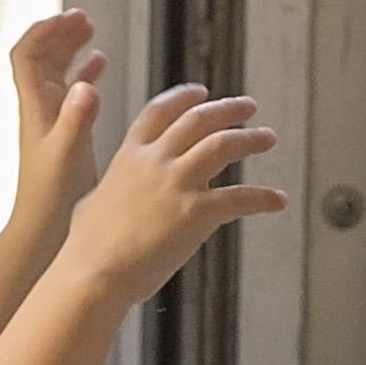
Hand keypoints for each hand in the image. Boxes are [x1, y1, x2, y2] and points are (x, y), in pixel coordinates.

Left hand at [5, 11, 106, 238]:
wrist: (41, 228)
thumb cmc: (50, 196)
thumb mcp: (67, 154)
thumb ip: (76, 118)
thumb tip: (84, 83)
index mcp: (35, 107)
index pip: (26, 54)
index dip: (43, 31)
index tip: (67, 17)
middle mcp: (39, 109)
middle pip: (41, 57)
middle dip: (59, 33)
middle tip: (84, 18)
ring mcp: (50, 121)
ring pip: (55, 72)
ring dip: (70, 49)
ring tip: (91, 30)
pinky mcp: (63, 134)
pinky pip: (69, 93)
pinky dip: (83, 74)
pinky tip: (98, 68)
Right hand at [62, 86, 281, 306]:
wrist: (94, 273)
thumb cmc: (87, 246)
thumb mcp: (90, 198)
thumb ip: (112, 186)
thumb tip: (113, 191)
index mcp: (129, 155)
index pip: (160, 111)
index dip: (183, 97)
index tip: (202, 91)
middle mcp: (155, 161)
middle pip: (198, 120)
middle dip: (226, 108)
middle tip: (248, 106)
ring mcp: (176, 184)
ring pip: (223, 145)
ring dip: (250, 138)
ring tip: (268, 137)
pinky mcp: (197, 212)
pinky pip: (241, 197)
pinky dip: (264, 198)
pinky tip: (278, 200)